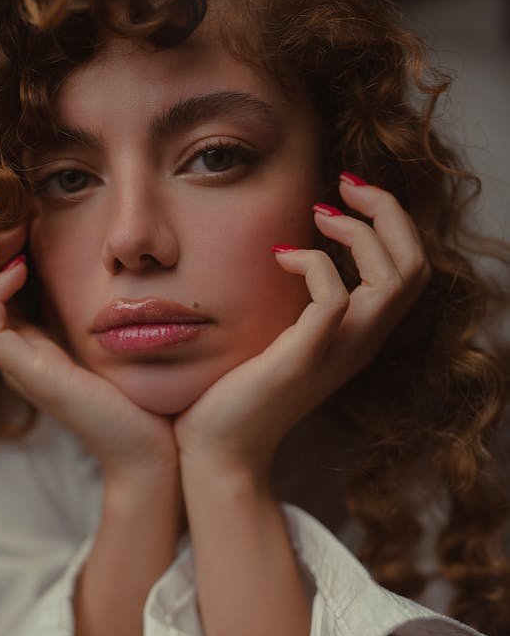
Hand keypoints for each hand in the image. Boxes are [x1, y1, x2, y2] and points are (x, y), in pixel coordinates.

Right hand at [0, 223, 176, 479]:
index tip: (24, 214)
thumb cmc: (143, 394)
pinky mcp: (25, 374)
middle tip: (10, 214)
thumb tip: (110, 258)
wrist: (153, 447)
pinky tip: (22, 266)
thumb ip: (101, 305)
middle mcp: (19, 353)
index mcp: (35, 343)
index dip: (0, 249)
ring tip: (10, 231)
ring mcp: (17, 366)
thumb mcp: (117, 337)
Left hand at [174, 178, 430, 477]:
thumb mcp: (283, 338)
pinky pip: (333, 297)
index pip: (410, 270)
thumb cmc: (240, 392)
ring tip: (319, 213)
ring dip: (361, 232)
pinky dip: (311, 263)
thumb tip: (288, 250)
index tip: (349, 196)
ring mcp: (337, 352)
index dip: (392, 223)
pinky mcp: (303, 358)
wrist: (219, 450)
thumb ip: (299, 304)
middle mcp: (361, 343)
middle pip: (415, 265)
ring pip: (393, 278)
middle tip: (346, 185)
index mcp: (360, 335)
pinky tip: (279, 255)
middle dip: (388, 211)